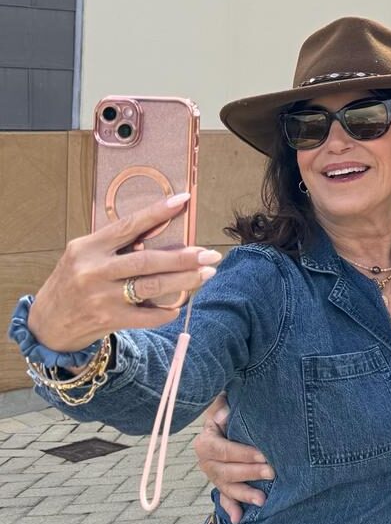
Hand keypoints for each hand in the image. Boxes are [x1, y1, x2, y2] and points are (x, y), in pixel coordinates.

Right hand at [27, 194, 219, 352]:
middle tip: (210, 254)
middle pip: (147, 260)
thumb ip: (115, 245)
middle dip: (184, 257)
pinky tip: (178, 305)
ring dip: (184, 280)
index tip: (183, 200)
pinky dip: (166, 311)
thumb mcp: (84, 255)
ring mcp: (101, 297)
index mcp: (88, 247)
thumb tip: (162, 233)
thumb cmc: (72, 282)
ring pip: (152, 286)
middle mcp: (94, 270)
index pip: (129, 225)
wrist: (46, 323)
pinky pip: (146, 316)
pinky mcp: (108, 320)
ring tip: (206, 274)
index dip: (157, 212)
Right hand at [194, 394, 273, 523]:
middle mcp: (206, 462)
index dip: (243, 453)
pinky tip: (238, 518)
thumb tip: (224, 415)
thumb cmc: (226, 410)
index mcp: (205, 442)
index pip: (224, 450)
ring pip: (228, 488)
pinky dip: (231, 508)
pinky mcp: (221, 484)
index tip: (263, 454)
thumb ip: (222, 407)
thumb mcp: (222, 403)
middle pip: (227, 471)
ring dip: (244, 495)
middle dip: (250, 473)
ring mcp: (213, 476)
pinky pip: (225, 498)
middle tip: (272, 472)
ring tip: (262, 500)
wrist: (223, 419)